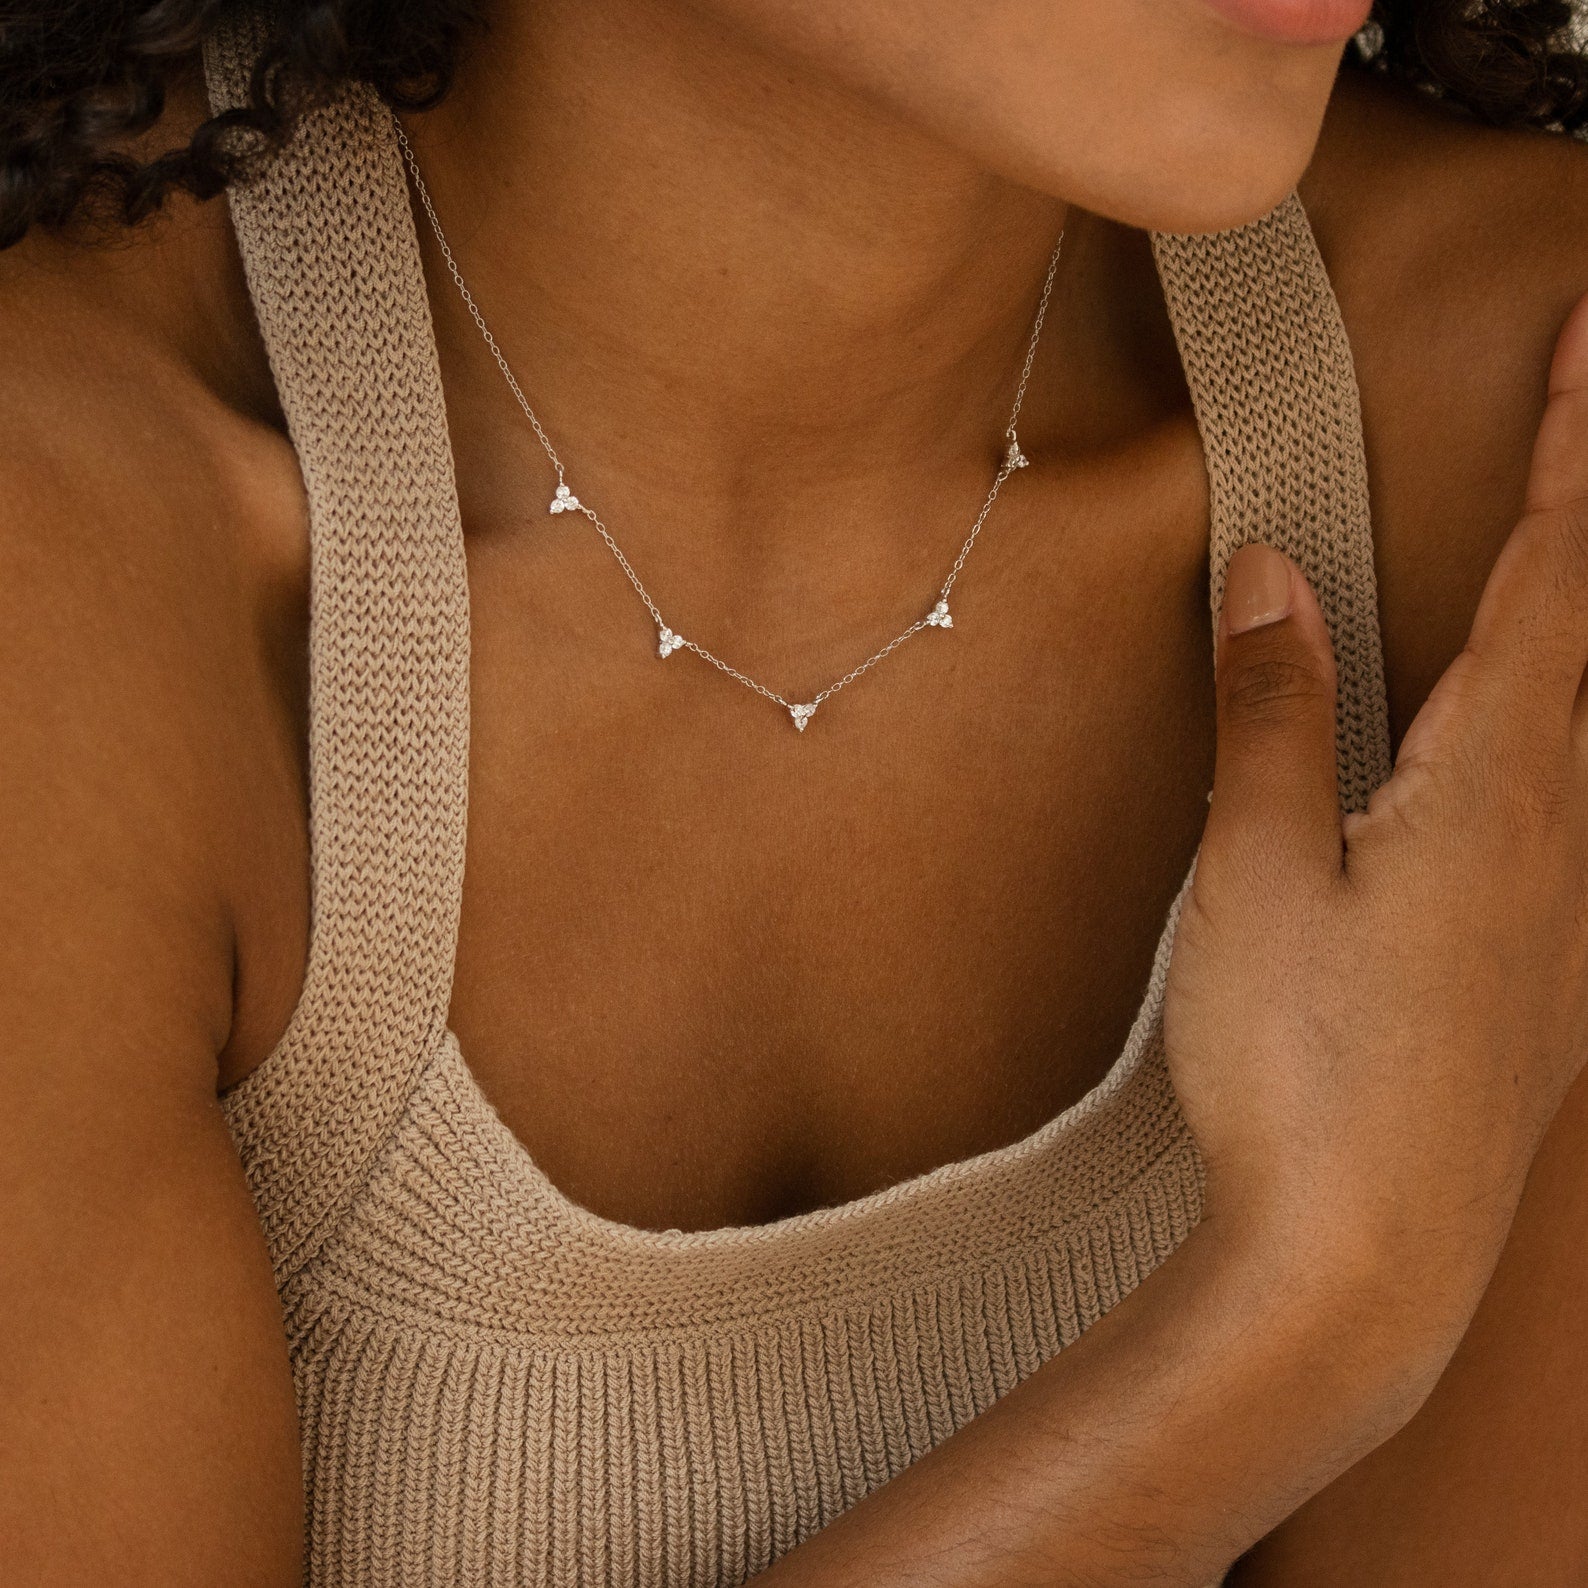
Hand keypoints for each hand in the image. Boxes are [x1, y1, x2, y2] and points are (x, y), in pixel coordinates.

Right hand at [1164, 289, 1587, 1364]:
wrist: (1364, 1255)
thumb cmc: (1300, 1064)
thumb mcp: (1260, 872)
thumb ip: (1274, 712)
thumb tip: (1274, 573)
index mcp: (1494, 786)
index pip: (1554, 575)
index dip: (1572, 446)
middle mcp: (1565, 834)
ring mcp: (1573, 909)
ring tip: (1565, 561)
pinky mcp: (1552, 971)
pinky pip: (1585, 811)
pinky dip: (1572, 730)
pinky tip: (1538, 759)